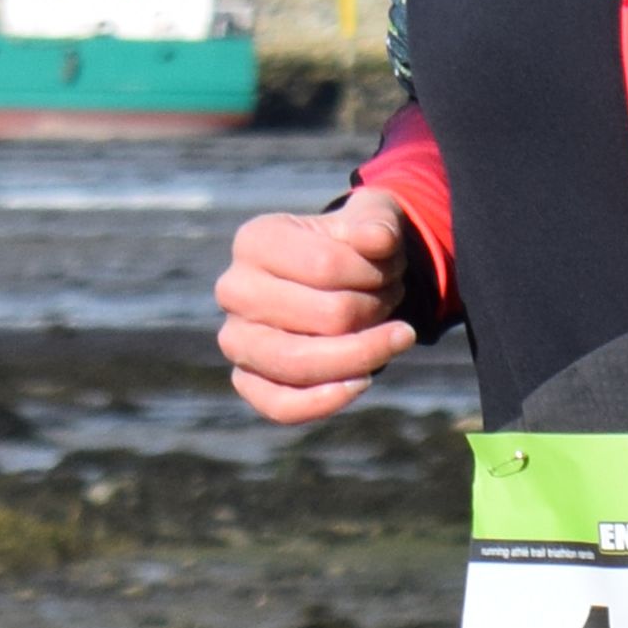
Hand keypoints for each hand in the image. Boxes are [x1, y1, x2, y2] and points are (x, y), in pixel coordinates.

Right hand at [216, 189, 420, 425]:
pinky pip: (280, 406)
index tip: (387, 270)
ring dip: (364, 354)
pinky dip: (326, 401)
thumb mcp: (371, 221)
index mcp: (255, 241)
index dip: (373, 273)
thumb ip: (377, 223)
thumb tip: (378, 240)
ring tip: (393, 338)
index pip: (327, 265)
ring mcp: (236, 339)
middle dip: (373, 312)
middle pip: (327, 317)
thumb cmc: (353, 249)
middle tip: (387, 300)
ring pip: (301, 364)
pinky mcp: (247, 380)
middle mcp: (234, 290)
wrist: (340, 282)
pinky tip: (361, 382)